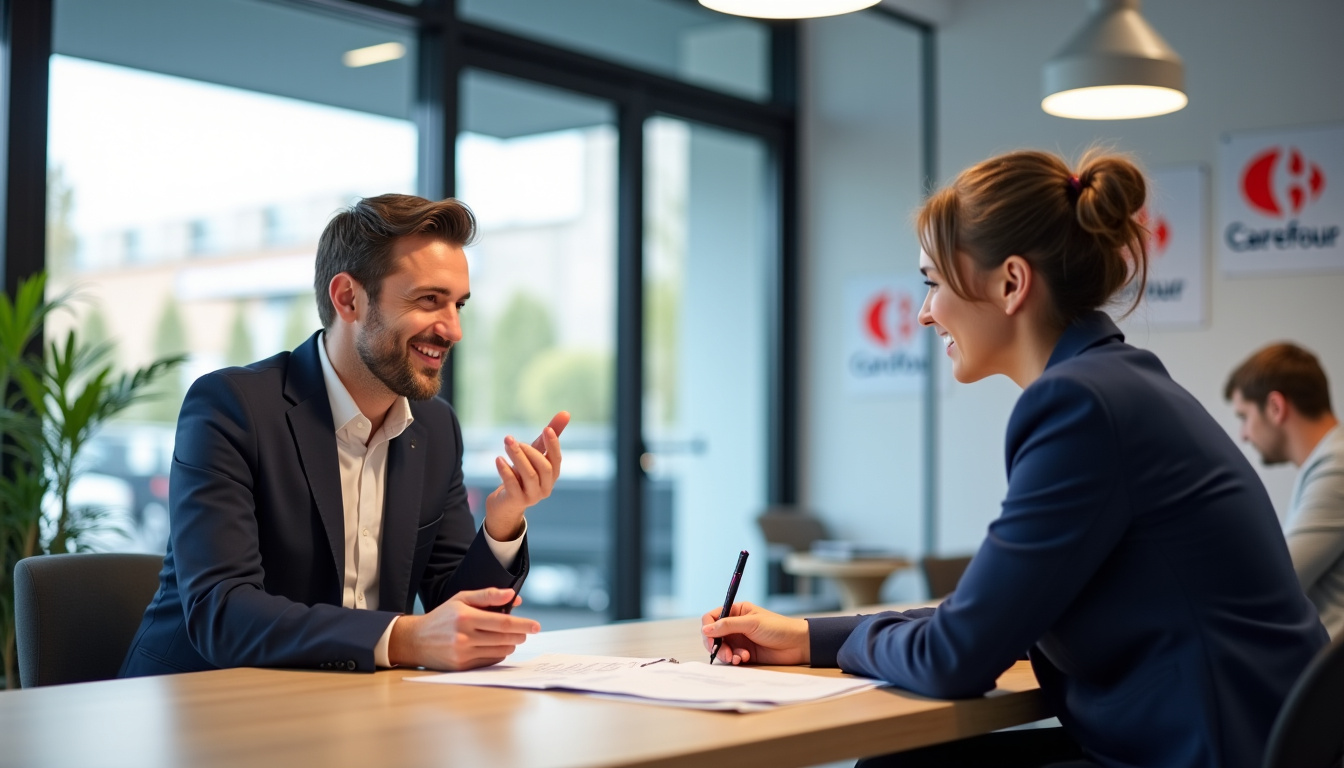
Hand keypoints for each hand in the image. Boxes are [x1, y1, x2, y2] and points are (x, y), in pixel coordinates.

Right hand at [388, 587, 539, 670]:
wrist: (416, 640)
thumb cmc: (442, 617)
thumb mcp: (461, 599)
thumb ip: (488, 596)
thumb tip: (513, 596)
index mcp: (465, 616)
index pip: (502, 622)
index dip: (523, 624)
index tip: (536, 625)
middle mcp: (463, 636)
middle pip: (504, 638)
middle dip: (520, 635)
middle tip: (527, 631)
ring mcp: (462, 654)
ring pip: (500, 651)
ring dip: (511, 644)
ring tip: (511, 637)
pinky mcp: (462, 667)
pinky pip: (490, 661)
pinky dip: (499, 653)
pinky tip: (497, 646)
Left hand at [484, 411, 569, 540]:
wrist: (506, 504)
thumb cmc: (523, 475)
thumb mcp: (534, 454)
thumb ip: (549, 436)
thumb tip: (566, 413)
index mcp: (552, 475)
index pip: (557, 459)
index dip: (553, 445)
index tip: (546, 429)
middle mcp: (546, 487)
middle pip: (543, 468)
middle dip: (530, 451)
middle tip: (513, 439)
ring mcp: (532, 496)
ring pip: (528, 475)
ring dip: (517, 457)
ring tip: (507, 442)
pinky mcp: (517, 501)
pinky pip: (512, 484)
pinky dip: (506, 470)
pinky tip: (498, 459)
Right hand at [701, 601, 811, 665]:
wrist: (797, 645)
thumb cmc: (778, 628)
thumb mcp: (752, 623)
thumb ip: (728, 625)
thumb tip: (706, 629)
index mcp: (736, 611)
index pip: (712, 617)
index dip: (708, 628)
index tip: (710, 638)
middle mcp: (735, 625)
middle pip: (713, 635)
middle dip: (717, 645)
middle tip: (725, 654)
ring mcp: (739, 640)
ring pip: (721, 648)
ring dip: (727, 654)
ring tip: (739, 658)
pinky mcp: (744, 653)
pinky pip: (731, 657)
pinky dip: (735, 659)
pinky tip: (745, 659)